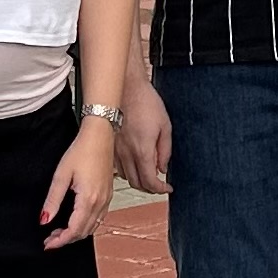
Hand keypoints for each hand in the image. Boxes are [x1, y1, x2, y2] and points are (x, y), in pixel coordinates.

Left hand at [41, 116, 117, 248]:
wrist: (100, 136)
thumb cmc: (82, 150)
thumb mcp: (61, 175)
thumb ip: (53, 200)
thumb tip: (44, 220)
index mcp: (88, 199)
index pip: (73, 230)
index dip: (60, 241)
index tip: (47, 244)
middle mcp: (100, 202)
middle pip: (84, 232)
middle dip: (66, 239)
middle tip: (50, 239)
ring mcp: (107, 199)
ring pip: (92, 227)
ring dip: (76, 233)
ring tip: (59, 232)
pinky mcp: (108, 195)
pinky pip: (99, 218)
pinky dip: (86, 225)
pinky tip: (75, 221)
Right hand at [116, 76, 172, 193]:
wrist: (125, 87)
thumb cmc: (145, 102)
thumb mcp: (165, 125)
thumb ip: (165, 150)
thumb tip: (163, 168)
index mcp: (142, 150)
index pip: (150, 181)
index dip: (160, 189)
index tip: (167, 188)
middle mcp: (126, 153)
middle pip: (136, 184)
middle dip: (149, 189)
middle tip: (159, 185)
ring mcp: (116, 150)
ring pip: (126, 177)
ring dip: (137, 181)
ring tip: (147, 176)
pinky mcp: (110, 145)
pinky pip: (117, 166)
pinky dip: (127, 171)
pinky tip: (134, 165)